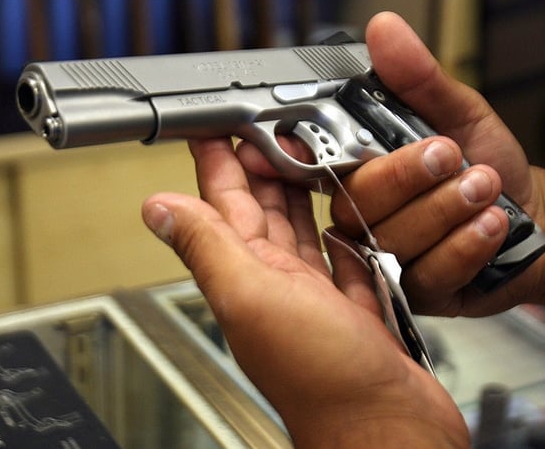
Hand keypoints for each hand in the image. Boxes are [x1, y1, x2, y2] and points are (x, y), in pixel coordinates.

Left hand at [142, 138, 467, 447]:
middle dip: (259, 164)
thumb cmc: (324, 381)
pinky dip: (340, 235)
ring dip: (298, 193)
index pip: (224, 204)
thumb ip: (208, 248)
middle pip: (262, 211)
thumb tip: (158, 210)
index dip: (217, 162)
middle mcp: (277, 285)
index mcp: (248, 276)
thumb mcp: (253, 297)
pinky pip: (343, 262)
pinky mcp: (355, 312)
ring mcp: (316, 299)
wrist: (387, 432)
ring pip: (300, 231)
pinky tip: (343, 219)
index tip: (213, 125)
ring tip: (300, 157)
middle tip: (263, 126)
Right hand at [328, 12, 544, 316]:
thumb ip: (418, 79)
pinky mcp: (414, 293)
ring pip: (394, 238)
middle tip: (450, 155)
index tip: (307, 146)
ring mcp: (384, 260)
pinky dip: (466, 244)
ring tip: (485, 187)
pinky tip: (491, 225)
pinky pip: (429, 272)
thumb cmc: (486, 164)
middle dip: (408, 177)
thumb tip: (385, 31)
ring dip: (447, 208)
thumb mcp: (457, 112)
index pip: (308, 164)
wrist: (534, 218)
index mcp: (357, 170)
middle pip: (354, 203)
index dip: (293, 156)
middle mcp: (361, 218)